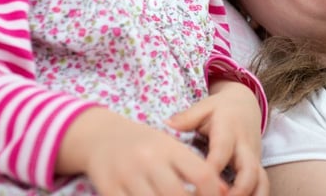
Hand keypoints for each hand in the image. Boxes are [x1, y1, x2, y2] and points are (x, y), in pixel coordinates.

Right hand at [57, 107, 226, 195]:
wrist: (101, 135)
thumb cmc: (144, 144)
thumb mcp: (171, 147)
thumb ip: (195, 167)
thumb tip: (224, 190)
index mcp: (169, 148)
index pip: (202, 175)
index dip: (213, 194)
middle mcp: (149, 160)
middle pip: (178, 195)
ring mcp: (127, 175)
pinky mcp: (109, 188)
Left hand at [168, 80, 267, 195]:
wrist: (245, 105)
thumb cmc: (221, 108)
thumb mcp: (204, 107)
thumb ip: (187, 117)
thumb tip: (166, 124)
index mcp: (229, 131)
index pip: (222, 151)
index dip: (213, 168)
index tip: (201, 181)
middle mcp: (245, 147)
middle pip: (249, 171)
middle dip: (238, 191)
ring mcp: (254, 158)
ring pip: (261, 181)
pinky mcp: (257, 167)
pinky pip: (262, 185)